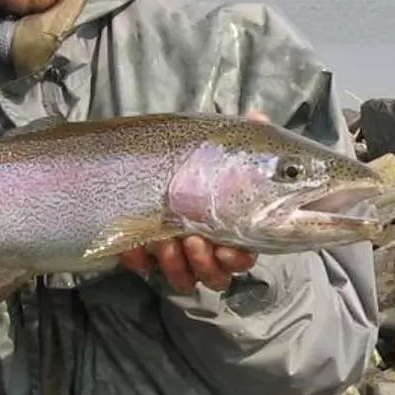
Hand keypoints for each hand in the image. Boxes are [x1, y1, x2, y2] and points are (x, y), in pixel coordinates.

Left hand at [116, 110, 269, 293]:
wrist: (143, 163)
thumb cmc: (196, 163)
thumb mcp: (219, 147)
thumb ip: (244, 139)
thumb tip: (258, 116)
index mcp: (231, 232)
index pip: (242, 258)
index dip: (236, 259)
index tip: (225, 248)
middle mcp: (207, 250)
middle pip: (215, 275)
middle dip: (204, 262)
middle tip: (194, 240)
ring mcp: (177, 257)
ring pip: (184, 279)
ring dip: (176, 264)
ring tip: (166, 242)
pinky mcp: (146, 257)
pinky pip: (145, 269)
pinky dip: (140, 260)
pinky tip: (136, 247)